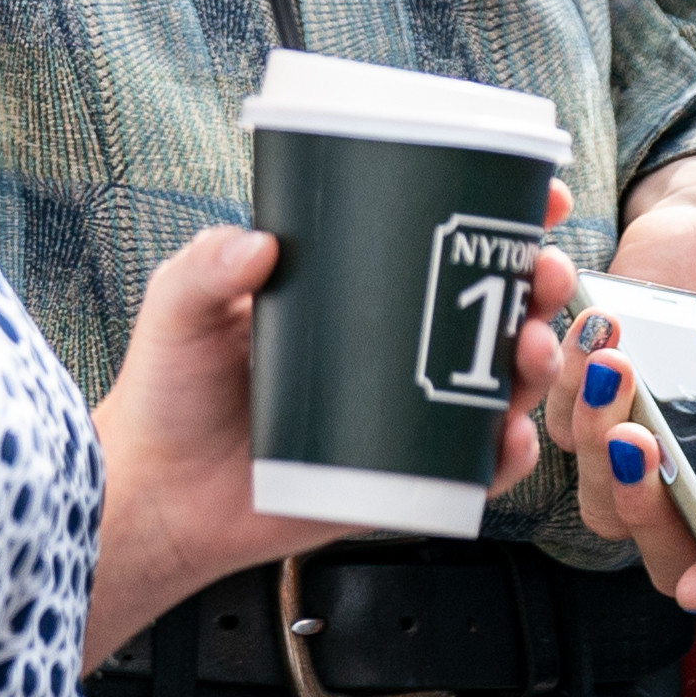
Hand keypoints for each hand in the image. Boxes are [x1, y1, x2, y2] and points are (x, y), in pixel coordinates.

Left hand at [87, 185, 577, 659]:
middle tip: (541, 273)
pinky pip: (472, 470)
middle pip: (491, 307)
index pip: (439, 241)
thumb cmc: (166, 395)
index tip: (539, 195)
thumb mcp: (178, 309)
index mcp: (352, 291)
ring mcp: (401, 414)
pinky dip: (504, 454)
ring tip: (529, 350)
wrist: (154, 500)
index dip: (502, 216)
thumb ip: (205, 268)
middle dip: (537, 284)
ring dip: (535, 362)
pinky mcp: (398, 479)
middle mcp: (389, 348)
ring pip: (498, 383)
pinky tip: (506, 436)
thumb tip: (258, 243)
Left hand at [564, 152, 695, 612]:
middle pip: (651, 540)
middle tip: (643, 440)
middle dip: (639, 504)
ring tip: (615, 362)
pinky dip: (566, 378)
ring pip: (594, 484)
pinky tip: (597, 326)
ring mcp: (641, 436)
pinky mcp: (590, 389)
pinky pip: (561, 411)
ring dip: (597, 434)